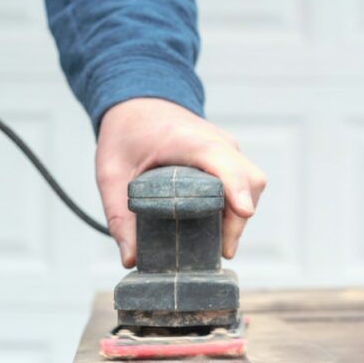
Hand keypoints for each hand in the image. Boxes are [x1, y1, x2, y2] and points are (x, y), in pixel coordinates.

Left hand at [96, 98, 266, 267]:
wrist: (138, 103)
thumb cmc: (126, 135)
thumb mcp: (110, 173)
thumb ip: (119, 217)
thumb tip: (131, 259)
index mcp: (185, 140)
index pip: (222, 161)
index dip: (236, 188)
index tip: (243, 213)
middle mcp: (215, 141)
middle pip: (248, 179)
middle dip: (239, 218)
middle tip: (220, 249)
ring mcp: (227, 148)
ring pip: (253, 183)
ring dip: (240, 215)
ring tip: (218, 243)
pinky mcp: (230, 156)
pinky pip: (246, 183)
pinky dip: (238, 206)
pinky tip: (218, 227)